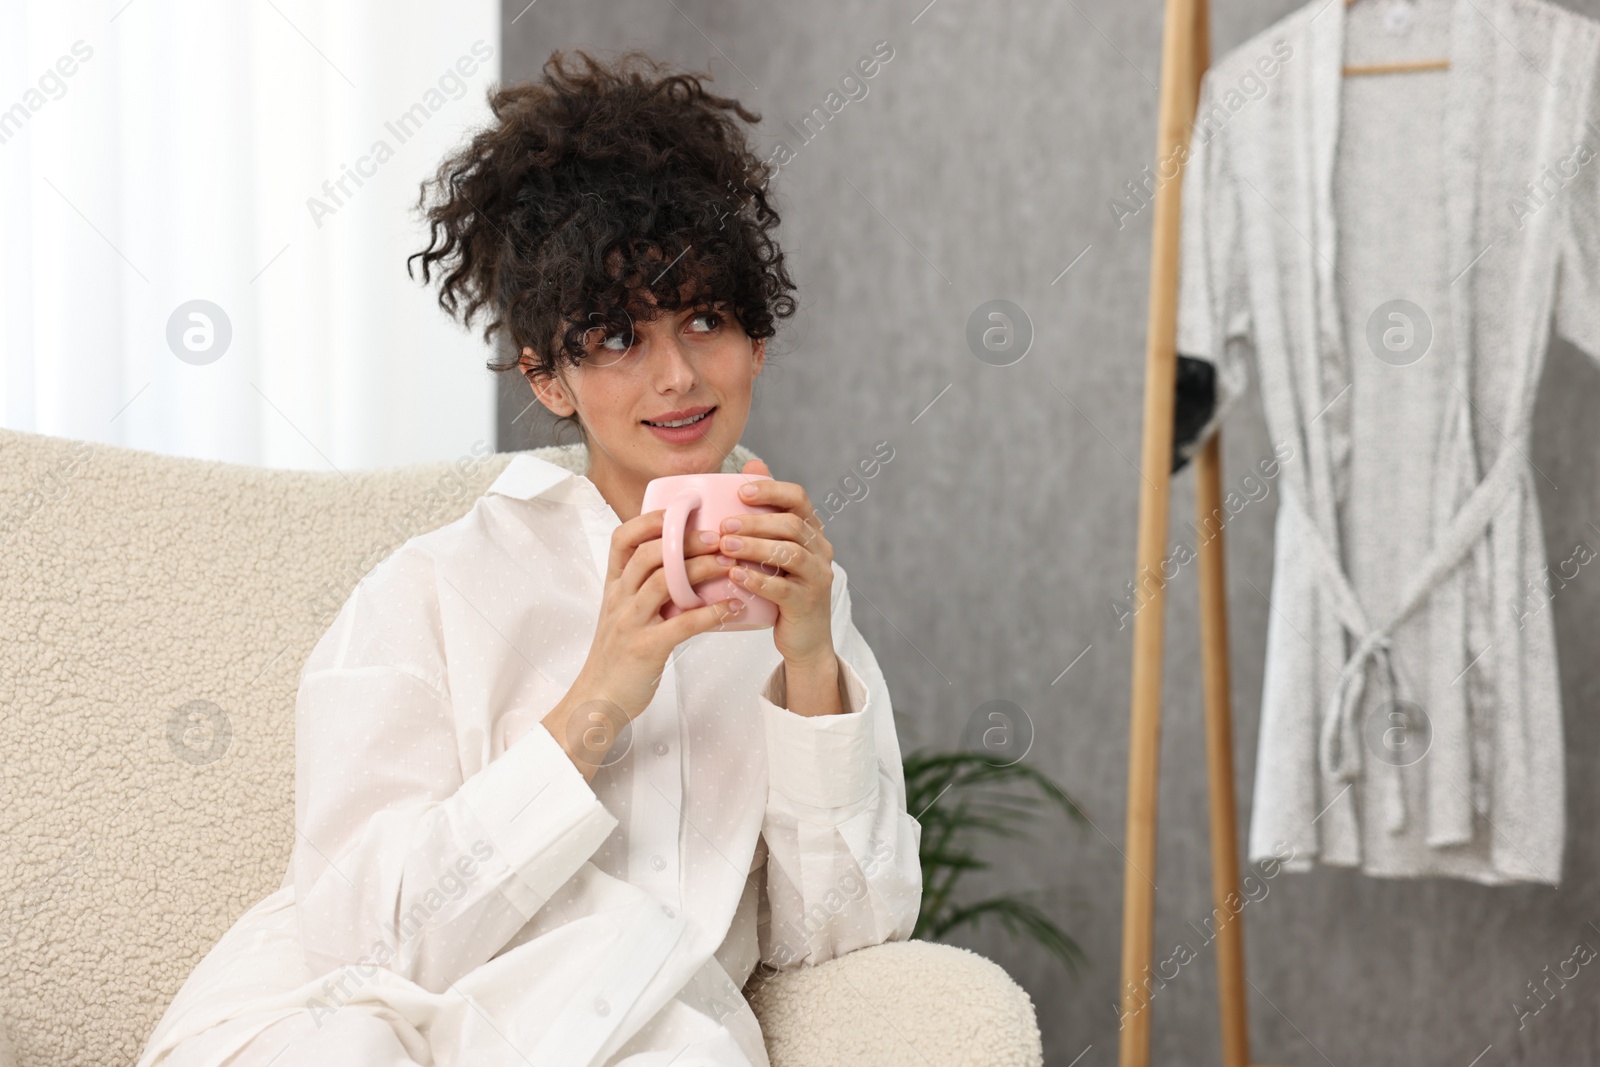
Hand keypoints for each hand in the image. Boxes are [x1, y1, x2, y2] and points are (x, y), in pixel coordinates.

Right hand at [545, 506, 743, 778]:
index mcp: (614, 588)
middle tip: (719, 536)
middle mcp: (618, 599)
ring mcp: (630, 622)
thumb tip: (685, 568)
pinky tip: (734, 608)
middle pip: (649, 554)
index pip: (623, 539)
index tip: (681, 510)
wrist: (597, 701)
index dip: (650, 520)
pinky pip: (681, 623)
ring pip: (664, 582)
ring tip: (731, 564)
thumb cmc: (617, 658)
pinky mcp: (645, 648)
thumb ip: (647, 592)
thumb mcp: (624, 616)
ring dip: (702, 569)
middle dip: (685, 540)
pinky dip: (711, 612)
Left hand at [719, 458, 835, 667]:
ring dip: (754, 547)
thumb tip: (753, 464)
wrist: (803, 638)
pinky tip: (735, 576)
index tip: (740, 491)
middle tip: (723, 524)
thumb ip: (765, 511)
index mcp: (811, 531)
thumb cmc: (781, 587)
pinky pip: (784, 588)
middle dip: (756, 521)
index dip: (771, 490)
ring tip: (725, 546)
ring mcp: (817, 577)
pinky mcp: (808, 603)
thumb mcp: (773, 549)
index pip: (799, 498)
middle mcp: (820, 550)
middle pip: (792, 524)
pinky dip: (757, 579)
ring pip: (789, 553)